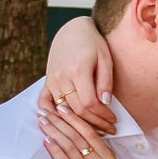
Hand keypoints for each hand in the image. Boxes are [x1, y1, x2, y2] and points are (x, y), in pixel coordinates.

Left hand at [39, 104, 130, 158]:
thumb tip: (88, 147)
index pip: (91, 132)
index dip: (76, 118)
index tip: (64, 107)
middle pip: (78, 135)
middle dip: (61, 120)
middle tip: (47, 108)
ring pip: (70, 146)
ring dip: (54, 130)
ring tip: (43, 119)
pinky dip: (54, 149)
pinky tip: (46, 140)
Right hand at [41, 16, 116, 132]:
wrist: (73, 30)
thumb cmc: (93, 43)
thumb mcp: (105, 59)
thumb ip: (105, 82)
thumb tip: (105, 103)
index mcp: (78, 70)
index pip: (89, 103)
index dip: (102, 115)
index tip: (113, 120)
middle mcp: (62, 77)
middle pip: (76, 110)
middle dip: (94, 122)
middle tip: (108, 129)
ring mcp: (52, 80)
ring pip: (63, 110)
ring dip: (78, 122)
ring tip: (94, 129)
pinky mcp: (47, 81)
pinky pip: (44, 102)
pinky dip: (51, 114)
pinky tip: (62, 124)